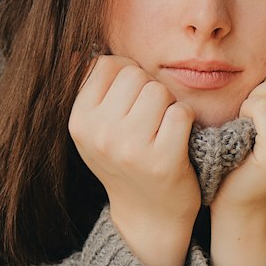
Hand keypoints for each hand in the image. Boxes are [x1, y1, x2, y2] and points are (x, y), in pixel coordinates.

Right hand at [68, 56, 199, 265]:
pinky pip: (181, 112)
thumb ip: (90, 89)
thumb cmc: (124, 159)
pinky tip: (177, 140)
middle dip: (147, 90)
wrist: (148, 215)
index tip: (128, 102)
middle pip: (136, 75)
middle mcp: (101, 134)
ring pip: (160, 91)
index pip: (107, 64)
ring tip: (160, 131)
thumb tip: (79, 49)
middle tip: (147, 121)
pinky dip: (185, 121)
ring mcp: (131, 149)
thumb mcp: (94, 129)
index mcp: (79, 121)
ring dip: (168, 106)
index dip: (125, 76)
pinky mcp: (163, 161)